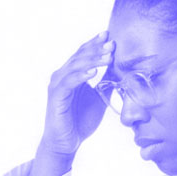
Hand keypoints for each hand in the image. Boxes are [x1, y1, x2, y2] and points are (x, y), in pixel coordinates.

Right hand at [30, 32, 113, 175]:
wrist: (67, 141)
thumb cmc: (81, 118)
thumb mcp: (99, 96)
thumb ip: (106, 81)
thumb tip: (120, 67)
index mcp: (72, 74)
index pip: (83, 54)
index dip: (95, 44)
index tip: (109, 34)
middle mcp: (62, 76)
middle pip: (79, 57)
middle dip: (96, 48)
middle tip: (111, 42)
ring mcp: (58, 85)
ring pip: (74, 67)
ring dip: (91, 60)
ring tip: (107, 56)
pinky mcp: (56, 97)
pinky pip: (68, 83)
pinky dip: (80, 76)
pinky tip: (92, 73)